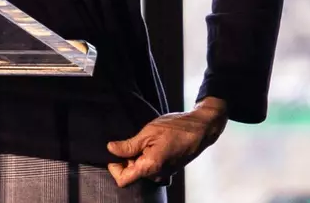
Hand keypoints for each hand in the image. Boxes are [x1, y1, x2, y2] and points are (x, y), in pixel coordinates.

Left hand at [106, 98, 227, 187]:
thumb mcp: (147, 133)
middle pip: (131, 174)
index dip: (114, 168)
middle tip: (129, 141)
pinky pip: (151, 168)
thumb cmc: (176, 129)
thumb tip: (110, 150)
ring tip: (141, 141)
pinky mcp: (169, 169)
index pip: (123, 180)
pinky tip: (149, 145)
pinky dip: (146, 158)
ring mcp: (164, 173)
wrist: (199, 129)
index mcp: (151, 167)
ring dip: (136, 158)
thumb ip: (129, 145)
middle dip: (125, 160)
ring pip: (141, 170)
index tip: (114, 152)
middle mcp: (157, 175)